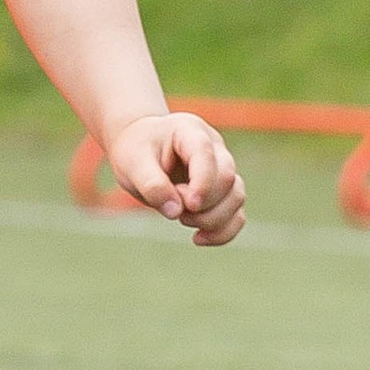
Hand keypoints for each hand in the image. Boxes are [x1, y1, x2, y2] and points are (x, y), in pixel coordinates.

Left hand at [102, 108, 244, 246]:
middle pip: (227, 179)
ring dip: (213, 219)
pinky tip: (198, 238)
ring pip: (237, 197)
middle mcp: (214, 147)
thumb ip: (152, 184)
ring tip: (183, 219)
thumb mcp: (132, 163)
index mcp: (190, 130)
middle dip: (204, 204)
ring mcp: (223, 169)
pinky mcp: (224, 192)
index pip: (206, 154)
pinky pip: (237, 215)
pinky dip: (223, 232)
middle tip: (176, 209)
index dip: (203, 183)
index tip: (188, 206)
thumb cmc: (136, 151)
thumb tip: (176, 211)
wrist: (141, 149)